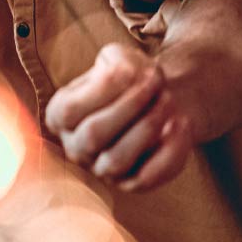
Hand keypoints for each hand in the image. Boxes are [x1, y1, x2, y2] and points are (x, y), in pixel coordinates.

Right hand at [45, 44, 195, 191]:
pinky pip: (148, 177)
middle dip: (129, 105)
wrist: (159, 98)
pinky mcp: (132, 182)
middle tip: (156, 80)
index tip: (132, 67)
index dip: (103, 88)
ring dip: (147, 126)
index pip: (70, 110)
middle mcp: (76, 147)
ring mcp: (102, 170)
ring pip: (117, 160)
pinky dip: (169, 149)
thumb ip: (117, 62)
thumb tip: (126, 75)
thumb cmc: (131, 77)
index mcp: (60, 116)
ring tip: (168, 98)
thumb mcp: (119, 59)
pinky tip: (181, 122)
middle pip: (93, 135)